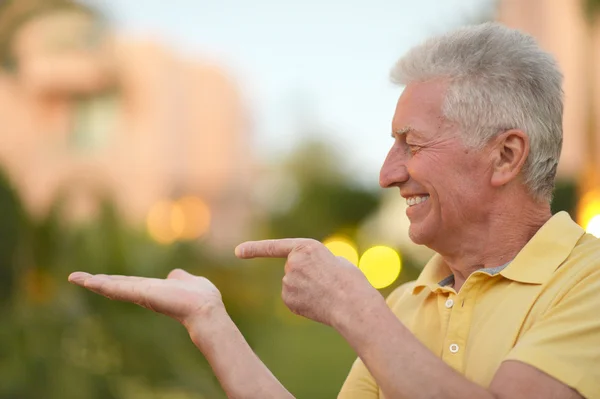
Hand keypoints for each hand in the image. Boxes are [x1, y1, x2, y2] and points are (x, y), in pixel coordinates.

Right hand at [68, 269, 223, 327]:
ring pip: (115, 287)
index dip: (115, 281)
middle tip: (76, 278)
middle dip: (97, 282)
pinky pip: (119, 288)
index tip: (99, 279)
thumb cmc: (202, 297)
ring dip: (95, 282)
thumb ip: (180, 278)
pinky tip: (88, 281)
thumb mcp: (189, 281)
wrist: (204, 309)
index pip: (130, 284)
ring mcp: (142, 294)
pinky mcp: (142, 294)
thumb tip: (174, 275)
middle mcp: (145, 293)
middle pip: (117, 285)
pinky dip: (103, 284)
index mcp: (155, 289)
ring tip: (75, 278)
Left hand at [235, 238, 381, 327]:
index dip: (255, 249)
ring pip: (292, 285)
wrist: (352, 304)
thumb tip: (306, 274)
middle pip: (292, 269)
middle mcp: (292, 263)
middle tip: (327, 282)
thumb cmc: (349, 281)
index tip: (238, 251)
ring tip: (326, 294)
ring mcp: (288, 282)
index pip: (274, 247)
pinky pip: (293, 299)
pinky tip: (318, 304)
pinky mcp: (288, 300)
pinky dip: (303, 302)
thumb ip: (314, 262)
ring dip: (305, 289)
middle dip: (306, 276)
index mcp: (305, 247)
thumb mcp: (334, 260)